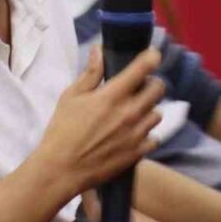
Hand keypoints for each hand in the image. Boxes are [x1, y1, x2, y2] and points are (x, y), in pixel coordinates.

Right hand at [30, 45, 165, 194]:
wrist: (62, 170)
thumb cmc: (62, 131)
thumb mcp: (71, 97)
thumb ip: (90, 74)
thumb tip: (99, 51)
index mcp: (112, 95)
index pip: (143, 68)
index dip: (151, 57)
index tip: (152, 55)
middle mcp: (130, 112)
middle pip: (158, 88)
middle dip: (151, 83)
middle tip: (139, 87)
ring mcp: (137, 134)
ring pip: (157, 113)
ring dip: (148, 109)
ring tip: (132, 113)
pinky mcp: (138, 152)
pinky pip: (154, 137)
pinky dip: (145, 134)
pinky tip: (131, 135)